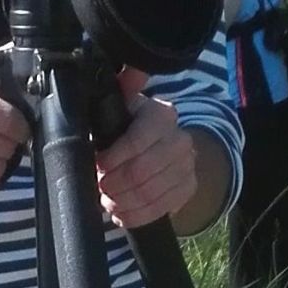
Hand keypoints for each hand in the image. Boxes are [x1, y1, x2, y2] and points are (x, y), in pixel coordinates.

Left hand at [95, 71, 202, 230]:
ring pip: (150, 194)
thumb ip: (123, 88)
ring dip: (122, 201)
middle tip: (100, 186)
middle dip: (114, 184)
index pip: (137, 141)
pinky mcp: (188, 188)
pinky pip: (161, 209)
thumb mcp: (121, 105)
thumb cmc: (129, 126)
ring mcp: (188, 166)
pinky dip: (136, 215)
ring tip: (107, 199)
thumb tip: (132, 71)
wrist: (158, 146)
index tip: (98, 166)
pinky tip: (121, 212)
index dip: (113, 158)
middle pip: (142, 172)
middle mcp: (180, 139)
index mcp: (162, 115)